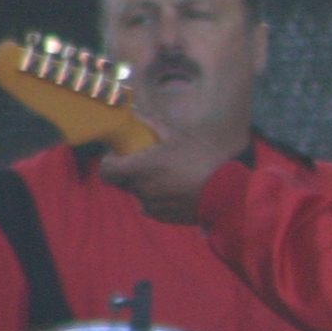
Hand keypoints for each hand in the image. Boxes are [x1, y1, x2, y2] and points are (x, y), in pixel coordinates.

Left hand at [98, 119, 240, 226]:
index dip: (109, 163)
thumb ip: (154, 125)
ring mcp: (152, 205)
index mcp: (142, 167)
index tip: (119, 156)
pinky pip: (150, 206)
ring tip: (166, 178)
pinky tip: (174, 191)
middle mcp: (142, 188)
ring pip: (138, 194)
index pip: (106, 171)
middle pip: (123, 181)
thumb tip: (137, 114)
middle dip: (130, 172)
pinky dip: (156, 199)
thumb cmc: (202, 159)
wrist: (225, 191)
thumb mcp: (178, 136)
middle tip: (146, 163)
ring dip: (145, 185)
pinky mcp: (162, 216)